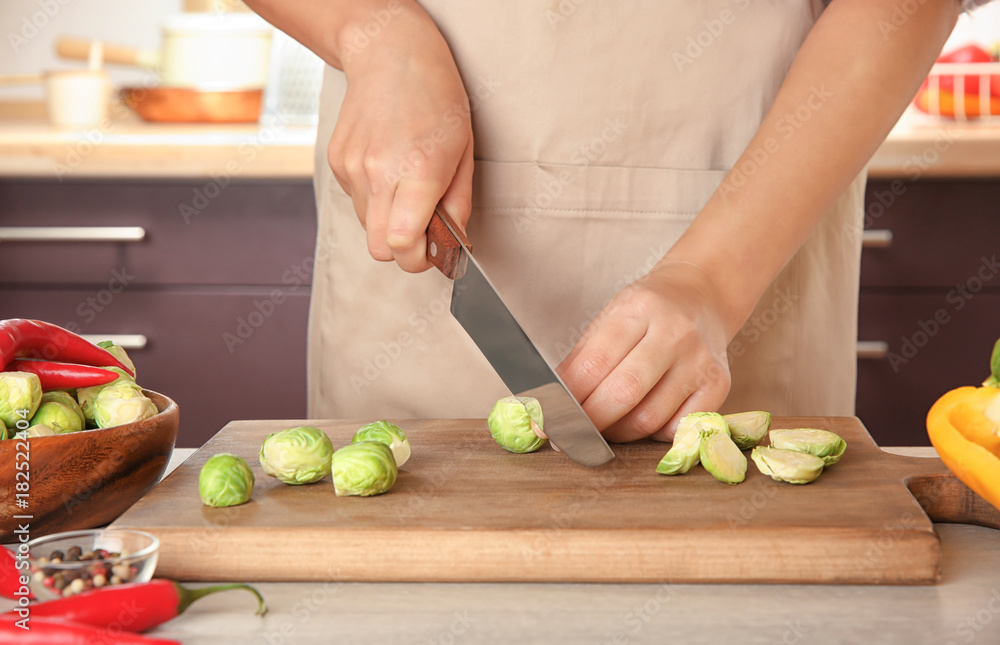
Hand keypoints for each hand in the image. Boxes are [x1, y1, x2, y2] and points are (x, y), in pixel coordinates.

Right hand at [327, 3, 473, 271]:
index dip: (417, 261)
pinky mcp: (337, 161)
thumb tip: (453, 242)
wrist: (390, 56)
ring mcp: (352, 167)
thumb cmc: (436, 99)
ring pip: (365, 224)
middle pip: (378, 249)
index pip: (402, 246)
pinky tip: (387, 165)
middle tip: (421, 233)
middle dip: (401, 250)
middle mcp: (378, 174)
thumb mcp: (463, 153)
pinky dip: (371, 195)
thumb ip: (458, 205)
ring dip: (386, 218)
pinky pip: (354, 199)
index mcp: (417, 173)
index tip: (430, 254)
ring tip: (405, 185)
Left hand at [558, 262, 731, 441]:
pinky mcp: (719, 384)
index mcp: (638, 308)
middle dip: (590, 422)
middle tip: (573, 433)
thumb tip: (552, 402)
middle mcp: (674, 332)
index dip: (569, 398)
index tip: (551, 417)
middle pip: (624, 393)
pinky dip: (652, 434)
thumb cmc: (648, 310)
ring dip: (618, 433)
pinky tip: (641, 423)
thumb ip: (583, 358)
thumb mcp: (610, 317)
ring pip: (650, 418)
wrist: (702, 296)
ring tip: (604, 428)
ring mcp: (700, 360)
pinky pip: (678, 428)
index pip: (595, 363)